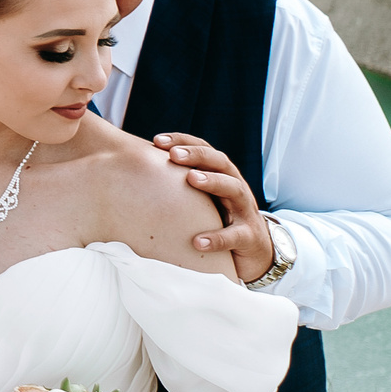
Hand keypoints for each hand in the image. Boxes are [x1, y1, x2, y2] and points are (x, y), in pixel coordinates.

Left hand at [156, 133, 272, 282]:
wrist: (255, 250)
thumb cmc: (219, 218)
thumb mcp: (202, 198)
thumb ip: (179, 184)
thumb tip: (136, 172)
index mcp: (221, 174)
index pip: (204, 150)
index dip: (183, 142)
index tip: (157, 141)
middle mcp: (235, 187)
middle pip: (220, 162)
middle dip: (197, 155)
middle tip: (174, 155)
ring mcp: (244, 211)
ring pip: (234, 189)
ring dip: (212, 181)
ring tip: (191, 179)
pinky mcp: (249, 237)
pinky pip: (235, 236)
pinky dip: (217, 238)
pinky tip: (198, 241)